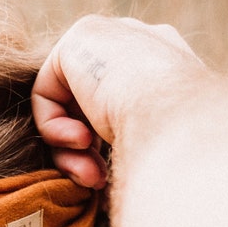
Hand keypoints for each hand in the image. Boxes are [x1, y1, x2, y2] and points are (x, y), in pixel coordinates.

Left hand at [32, 16, 204, 187]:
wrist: (179, 123)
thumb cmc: (178, 153)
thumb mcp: (159, 154)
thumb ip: (135, 153)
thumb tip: (114, 188)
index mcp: (168, 71)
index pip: (119, 109)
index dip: (107, 149)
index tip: (111, 181)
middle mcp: (141, 47)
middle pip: (89, 108)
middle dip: (85, 155)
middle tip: (96, 184)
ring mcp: (113, 38)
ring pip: (68, 106)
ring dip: (70, 151)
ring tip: (88, 176)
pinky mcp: (82, 37)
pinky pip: (48, 90)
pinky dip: (53, 127)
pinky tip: (79, 143)